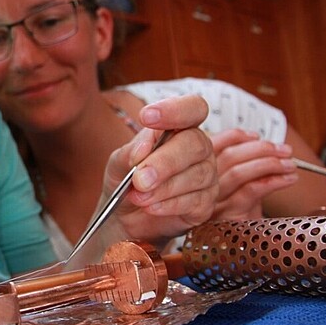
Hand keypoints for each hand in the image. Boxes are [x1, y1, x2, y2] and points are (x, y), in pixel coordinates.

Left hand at [103, 95, 217, 247]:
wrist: (124, 216)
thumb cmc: (126, 180)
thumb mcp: (119, 162)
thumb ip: (131, 152)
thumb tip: (145, 148)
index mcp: (180, 128)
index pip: (193, 108)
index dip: (175, 110)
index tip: (146, 117)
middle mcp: (199, 148)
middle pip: (195, 143)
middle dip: (164, 161)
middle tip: (139, 178)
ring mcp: (206, 176)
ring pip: (196, 175)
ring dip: (162, 187)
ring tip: (137, 196)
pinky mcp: (205, 204)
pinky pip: (194, 201)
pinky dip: (168, 204)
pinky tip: (150, 207)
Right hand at [209, 129, 297, 220]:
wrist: (242, 252)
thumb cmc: (241, 218)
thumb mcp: (241, 189)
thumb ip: (247, 168)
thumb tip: (270, 148)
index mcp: (202, 175)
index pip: (212, 146)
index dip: (235, 136)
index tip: (256, 136)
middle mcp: (203, 187)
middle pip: (228, 156)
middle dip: (261, 148)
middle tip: (284, 150)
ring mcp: (214, 202)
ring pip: (239, 172)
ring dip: (270, 163)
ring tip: (290, 164)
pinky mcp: (228, 216)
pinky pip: (251, 191)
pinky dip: (273, 181)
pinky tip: (287, 179)